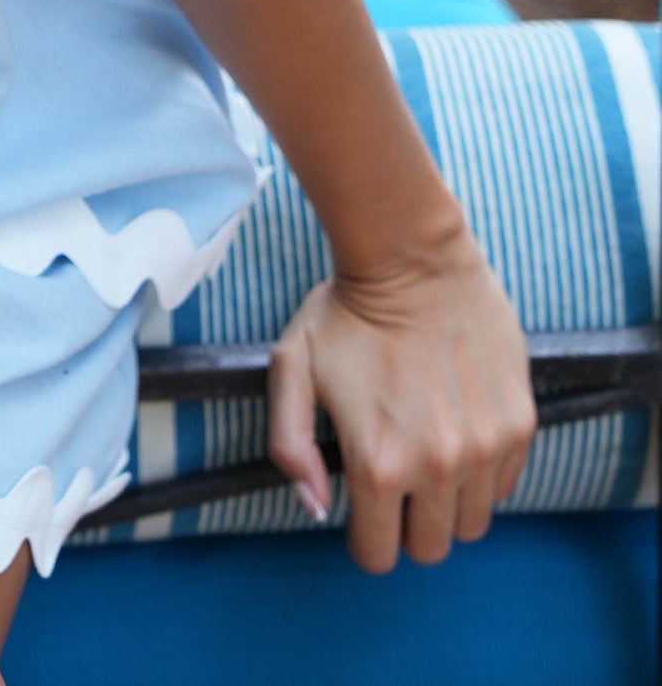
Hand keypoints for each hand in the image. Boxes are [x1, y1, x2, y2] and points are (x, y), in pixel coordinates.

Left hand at [268, 221, 536, 571]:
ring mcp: (485, 447)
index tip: (364, 501)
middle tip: (396, 472)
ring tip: (425, 446)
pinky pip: (504, 484)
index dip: (366, 533)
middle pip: (431, 546)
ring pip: (472, 523)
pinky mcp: (519, 425)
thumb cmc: (345, 312)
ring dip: (448, 499)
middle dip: (408, 521)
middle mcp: (438, 466)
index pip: (379, 554)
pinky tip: (455, 423)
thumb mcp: (291, 369)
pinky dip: (481, 469)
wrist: (412, 257)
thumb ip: (290, 447)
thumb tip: (317, 509)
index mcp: (379, 464)